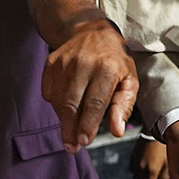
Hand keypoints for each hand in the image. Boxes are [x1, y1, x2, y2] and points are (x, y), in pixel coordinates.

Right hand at [40, 17, 138, 150]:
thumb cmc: (115, 61)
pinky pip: (48, 92)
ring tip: (71, 128)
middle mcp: (83, 64)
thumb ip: (123, 107)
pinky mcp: (51, 63)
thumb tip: (117, 130)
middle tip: (70, 147)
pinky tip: (66, 105)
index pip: (94, 103)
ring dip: (63, 119)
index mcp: (107, 69)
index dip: (87, 125)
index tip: (83, 142)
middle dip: (70, 129)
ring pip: (58, 100)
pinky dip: (55, 103)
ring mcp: (64, 62)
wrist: (92, 32)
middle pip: (72, 104)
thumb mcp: (129, 81)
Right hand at [132, 138, 170, 178]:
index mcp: (150, 171)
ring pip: (137, 178)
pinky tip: (146, 169)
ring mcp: (135, 163)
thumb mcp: (168, 162)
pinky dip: (138, 173)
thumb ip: (165, 177)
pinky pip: (133, 170)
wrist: (155, 129)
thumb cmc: (164, 146)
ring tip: (152, 178)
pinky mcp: (132, 157)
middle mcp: (141, 168)